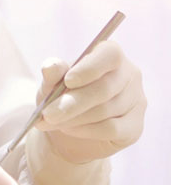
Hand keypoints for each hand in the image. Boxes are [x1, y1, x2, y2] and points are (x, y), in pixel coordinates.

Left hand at [34, 41, 145, 163]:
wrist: (66, 129)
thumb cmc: (59, 96)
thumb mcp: (50, 83)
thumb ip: (52, 73)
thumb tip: (50, 67)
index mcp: (110, 54)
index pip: (110, 55)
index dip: (90, 68)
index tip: (68, 81)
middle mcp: (129, 75)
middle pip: (105, 88)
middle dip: (72, 102)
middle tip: (48, 114)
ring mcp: (136, 101)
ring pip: (105, 110)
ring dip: (74, 118)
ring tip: (52, 121)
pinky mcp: (135, 127)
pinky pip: (111, 129)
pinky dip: (86, 130)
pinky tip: (69, 129)